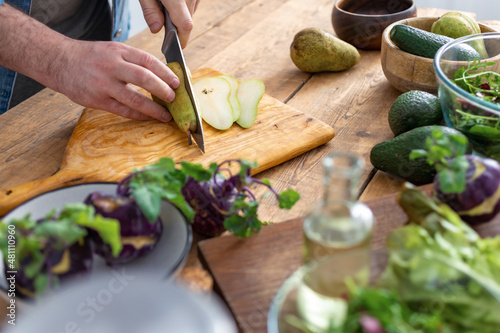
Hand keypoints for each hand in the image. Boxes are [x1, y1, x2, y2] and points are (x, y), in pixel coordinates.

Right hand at [52, 39, 179, 120]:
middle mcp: (112, 66)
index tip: (177, 82)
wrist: (59, 62)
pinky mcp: (97, 100)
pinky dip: (138, 115)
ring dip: (153, 109)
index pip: (148, 60)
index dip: (165, 73)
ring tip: (165, 115)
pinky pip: (123, 110)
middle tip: (173, 98)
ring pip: (134, 98)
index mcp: (119, 51)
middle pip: (144, 78)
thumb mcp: (113, 50)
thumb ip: (133, 61)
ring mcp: (104, 84)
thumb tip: (162, 76)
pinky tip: (148, 117)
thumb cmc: (91, 58)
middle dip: (162, 90)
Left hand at [139, 0, 199, 47]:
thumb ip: (150, 11)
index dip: (182, 40)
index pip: (185, 25)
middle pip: (187, 21)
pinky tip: (173, 0)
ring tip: (166, 3)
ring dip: (180, 15)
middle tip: (162, 17)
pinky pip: (192, 5)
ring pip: (190, 14)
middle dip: (176, 26)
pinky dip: (183, 7)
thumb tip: (156, 30)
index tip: (177, 47)